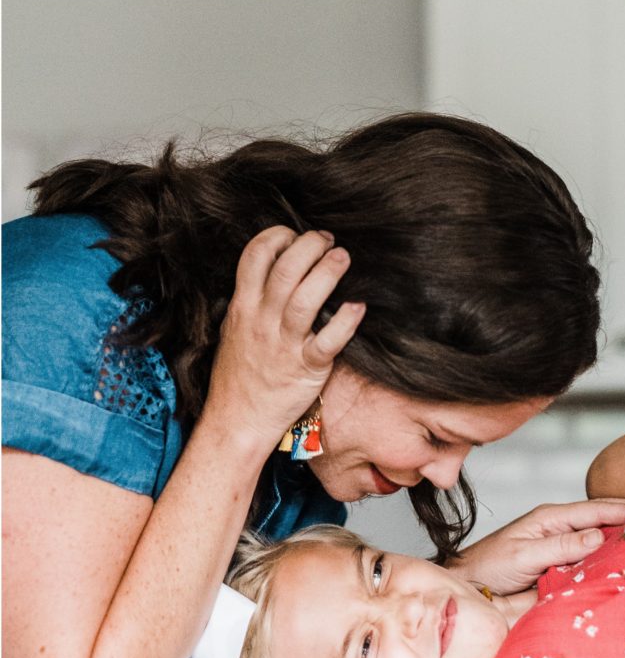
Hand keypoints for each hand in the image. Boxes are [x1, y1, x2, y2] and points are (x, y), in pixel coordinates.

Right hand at [207, 226, 364, 447]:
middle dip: (310, 245)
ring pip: (307, 299)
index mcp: (243, 307)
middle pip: (286, 268)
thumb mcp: (233, 331)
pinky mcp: (306, 368)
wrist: (237, 420)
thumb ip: (249, 301)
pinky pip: (328, 341)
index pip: (255, 255)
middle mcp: (263, 321)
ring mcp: (285, 344)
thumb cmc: (238, 377)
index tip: (294, 236)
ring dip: (329, 272)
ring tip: (343, 258)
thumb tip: (268, 274)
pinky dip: (346, 321)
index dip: (278, 236)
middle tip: (328, 242)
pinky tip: (358, 307)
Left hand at [452, 498, 624, 593]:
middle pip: (604, 521)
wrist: (469, 588)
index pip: (596, 509)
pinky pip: (590, 562)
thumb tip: (598, 535)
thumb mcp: (524, 555)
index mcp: (550, 518)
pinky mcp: (561, 568)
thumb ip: (560, 546)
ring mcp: (561, 549)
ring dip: (624, 540)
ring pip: (600, 541)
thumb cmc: (487, 567)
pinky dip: (609, 561)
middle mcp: (559, 529)